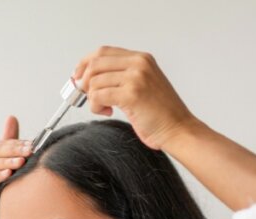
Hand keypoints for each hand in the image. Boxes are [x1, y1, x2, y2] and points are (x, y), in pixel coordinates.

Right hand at [0, 116, 31, 218]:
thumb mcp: (2, 174)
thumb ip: (7, 150)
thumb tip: (13, 119)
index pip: (0, 145)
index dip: (16, 143)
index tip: (34, 144)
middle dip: (12, 150)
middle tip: (29, 151)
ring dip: (4, 162)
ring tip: (20, 162)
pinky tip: (6, 175)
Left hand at [72, 46, 197, 150]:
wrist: (178, 128)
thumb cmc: (159, 113)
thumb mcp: (141, 85)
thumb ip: (120, 77)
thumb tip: (86, 78)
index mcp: (141, 58)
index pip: (103, 52)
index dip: (84, 63)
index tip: (77, 77)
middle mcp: (139, 63)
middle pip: (95, 64)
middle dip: (85, 82)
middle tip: (88, 97)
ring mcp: (136, 77)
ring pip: (94, 82)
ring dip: (92, 99)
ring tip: (104, 108)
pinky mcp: (132, 94)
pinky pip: (98, 96)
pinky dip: (96, 107)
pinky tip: (107, 112)